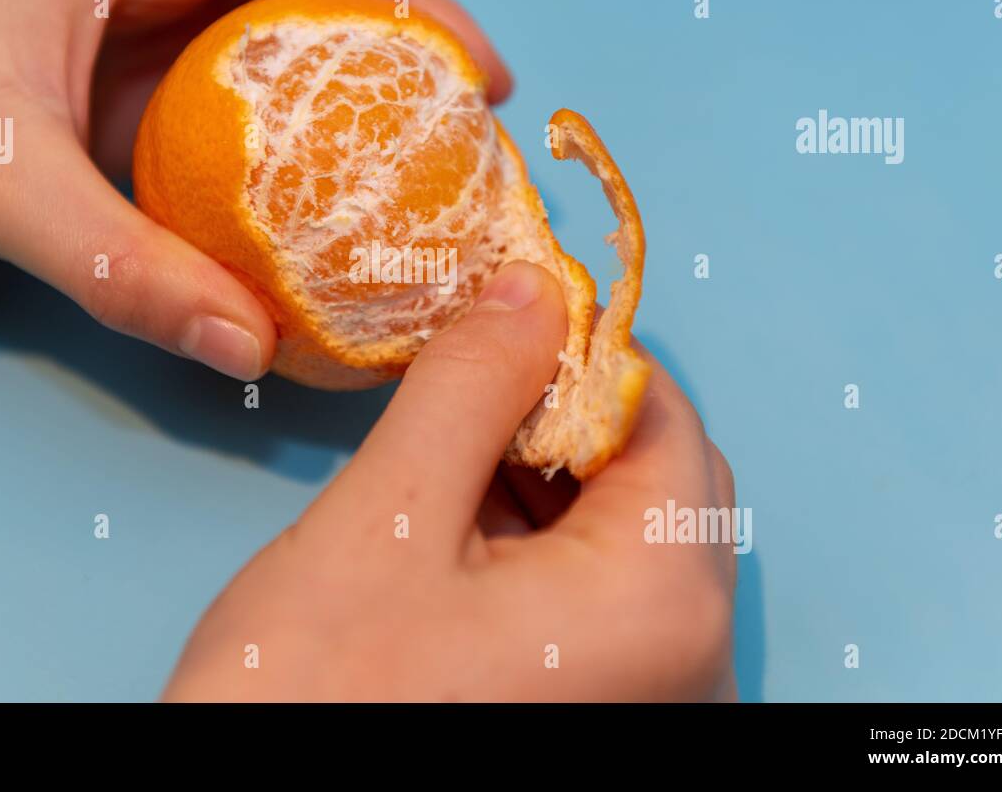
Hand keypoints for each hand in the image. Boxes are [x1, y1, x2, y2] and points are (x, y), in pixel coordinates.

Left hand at [0, 0, 510, 378]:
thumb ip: (126, 266)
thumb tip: (250, 344)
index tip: (479, 82)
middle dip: (406, 25)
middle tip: (459, 123)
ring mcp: (143, 19)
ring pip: (292, 22)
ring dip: (362, 81)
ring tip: (419, 160)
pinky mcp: (131, 83)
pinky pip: (248, 92)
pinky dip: (302, 134)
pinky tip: (326, 194)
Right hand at [164, 261, 737, 700]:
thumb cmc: (312, 698)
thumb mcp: (387, 518)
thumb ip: (473, 385)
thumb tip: (533, 291)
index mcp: (662, 600)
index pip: (662, 416)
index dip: (580, 347)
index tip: (502, 315)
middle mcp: (690, 659)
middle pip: (655, 477)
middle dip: (558, 412)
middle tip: (462, 384)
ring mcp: (653, 696)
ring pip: (625, 534)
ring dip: (544, 475)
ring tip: (447, 454)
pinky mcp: (606, 709)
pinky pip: (600, 597)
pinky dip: (540, 544)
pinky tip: (461, 526)